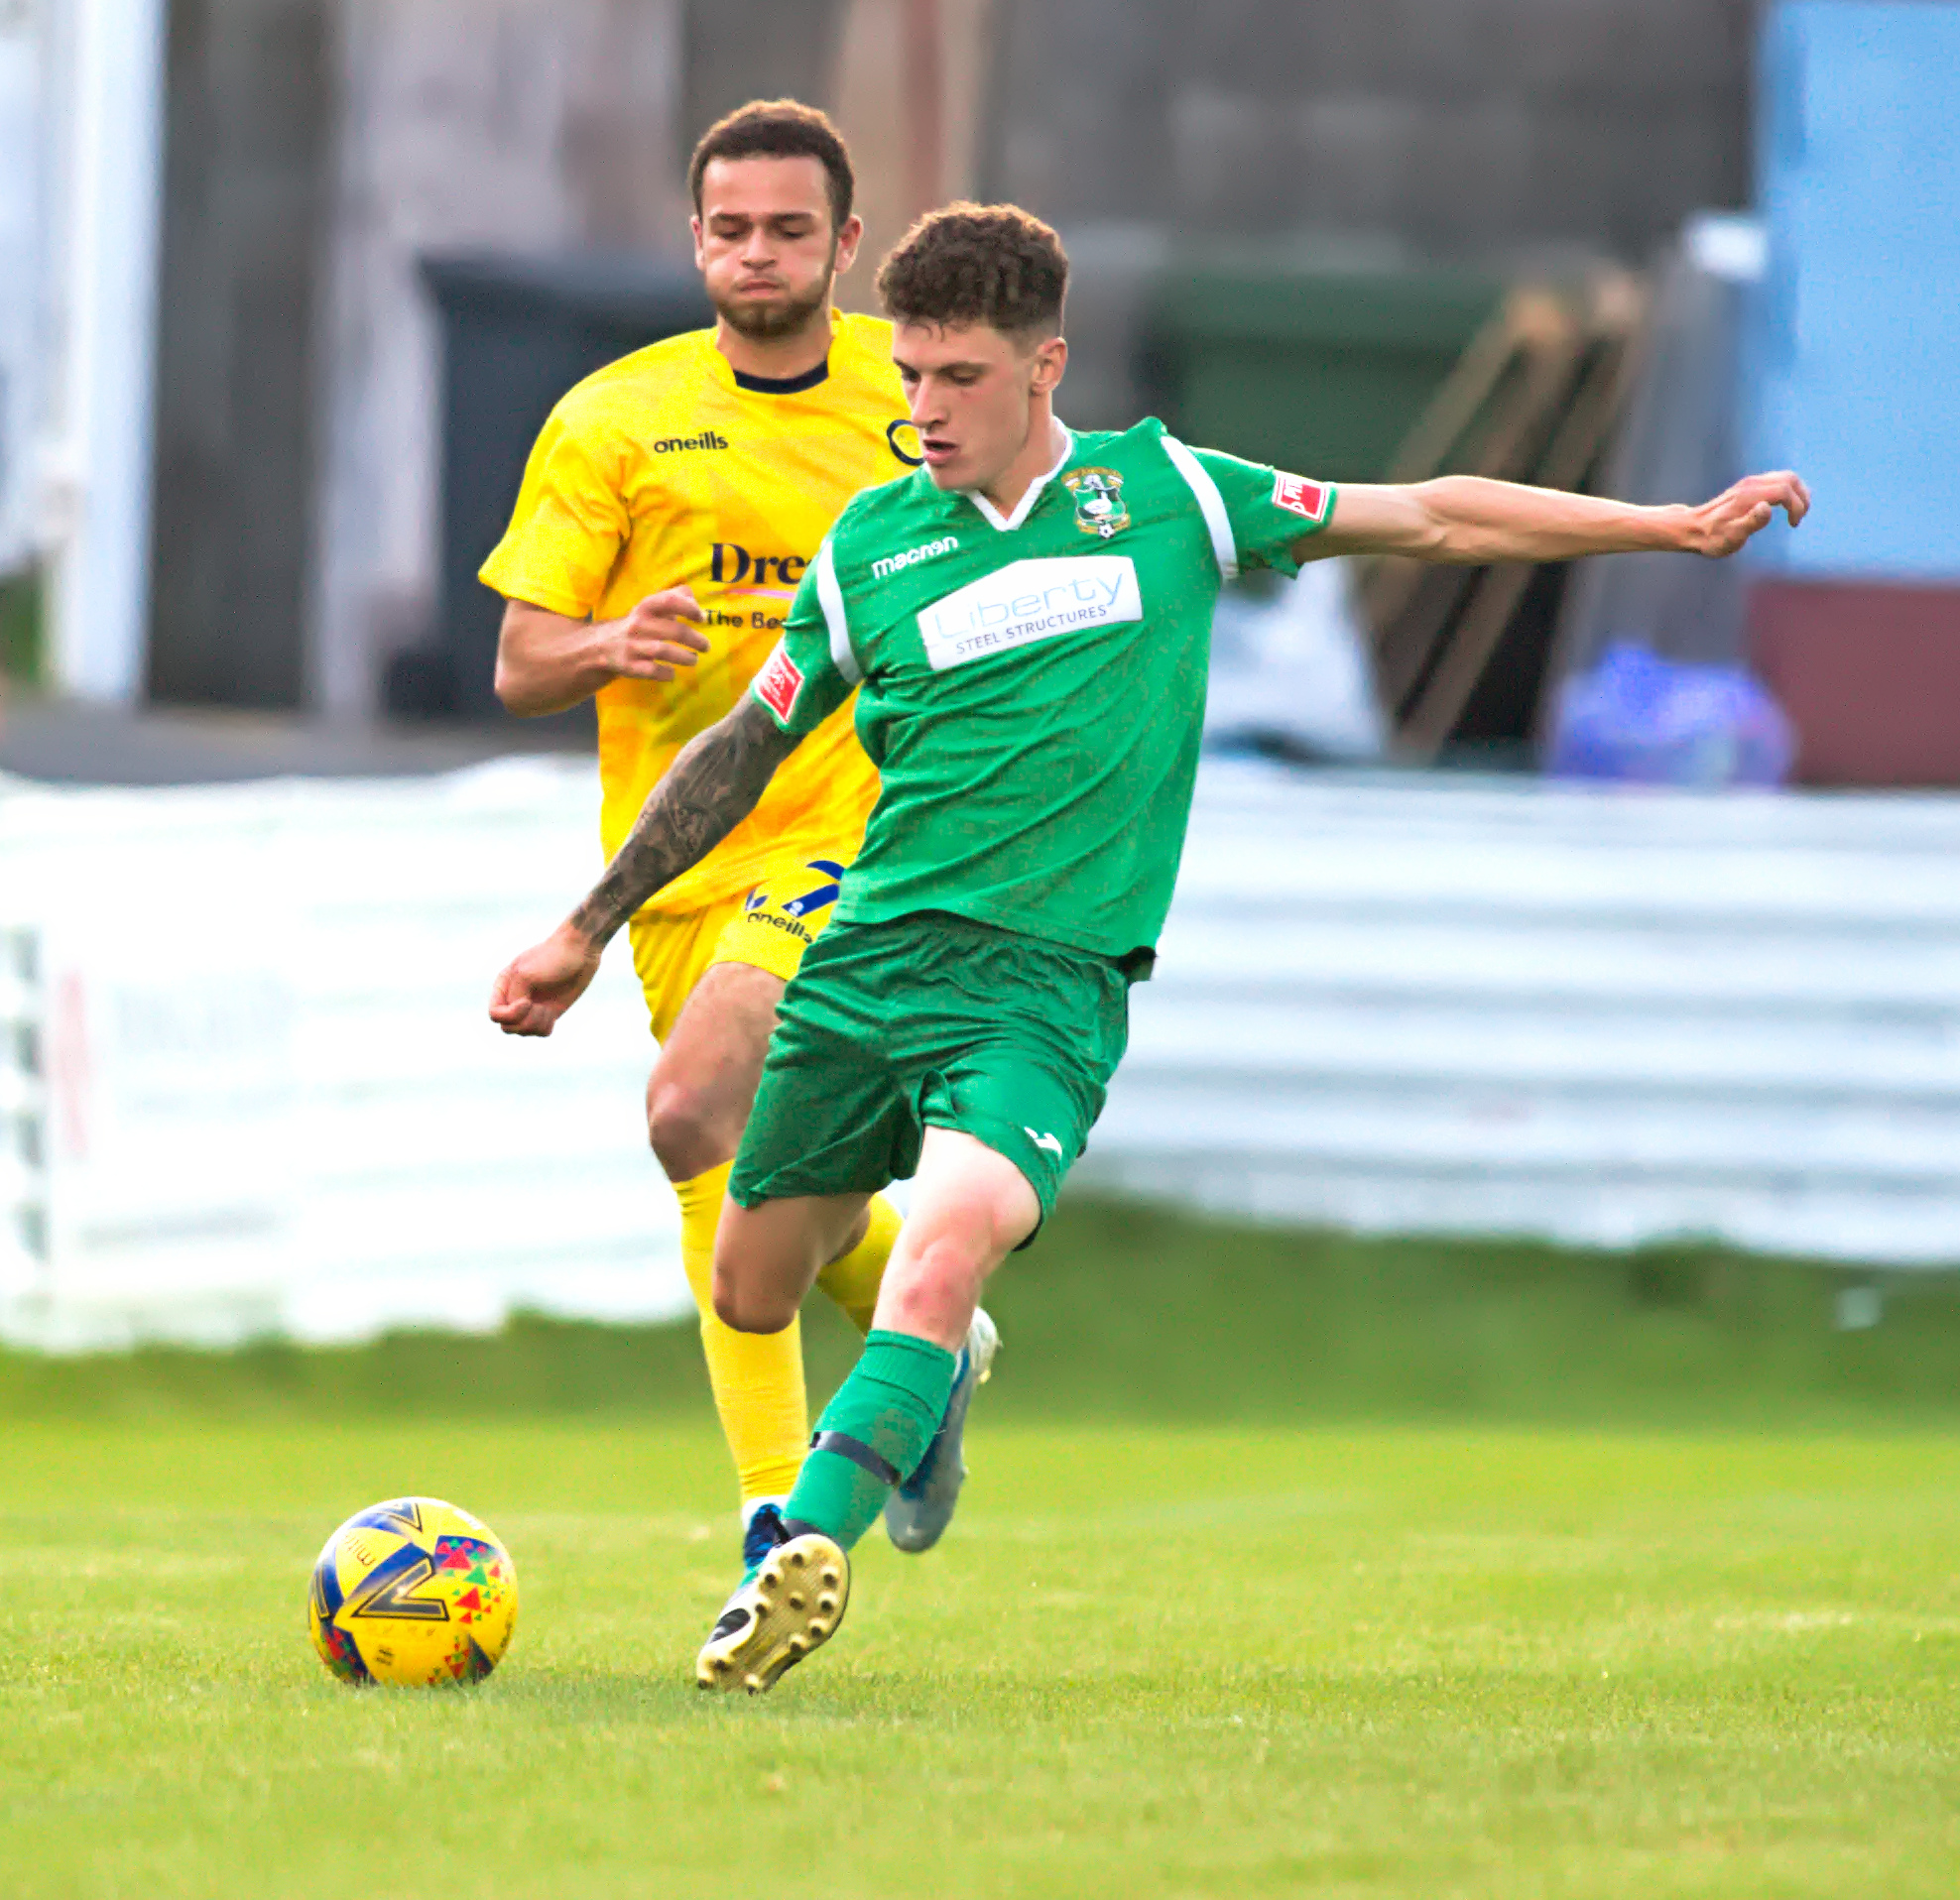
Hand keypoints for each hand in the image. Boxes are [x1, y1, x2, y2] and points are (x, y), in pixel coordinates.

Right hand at [489, 923, 603, 1037]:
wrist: (579, 951)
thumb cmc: (551, 957)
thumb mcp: (525, 976)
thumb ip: (514, 997)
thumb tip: (518, 1016)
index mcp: (504, 986)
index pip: (495, 1014)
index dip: (509, 1015)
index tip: (527, 1001)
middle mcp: (515, 998)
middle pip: (507, 1027)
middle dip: (524, 1022)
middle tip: (540, 1008)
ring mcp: (532, 1007)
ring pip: (523, 1032)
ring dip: (537, 1024)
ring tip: (547, 1010)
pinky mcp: (548, 1013)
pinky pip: (541, 1033)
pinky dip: (546, 1026)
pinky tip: (552, 1014)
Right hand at [604, 587, 709, 681]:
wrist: (602, 645)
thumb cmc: (640, 624)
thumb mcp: (652, 607)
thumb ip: (676, 597)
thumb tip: (697, 605)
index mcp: (646, 607)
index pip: (669, 601)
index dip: (689, 608)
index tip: (701, 618)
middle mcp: (638, 624)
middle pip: (674, 630)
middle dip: (695, 640)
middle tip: (706, 646)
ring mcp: (632, 645)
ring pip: (663, 651)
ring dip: (685, 657)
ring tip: (693, 660)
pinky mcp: (628, 665)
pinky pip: (652, 671)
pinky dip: (666, 673)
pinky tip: (672, 673)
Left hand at [1685, 471, 1809, 557]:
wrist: (1692, 528)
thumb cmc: (1711, 537)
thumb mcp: (1731, 537)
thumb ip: (1750, 522)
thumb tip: (1767, 507)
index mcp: (1749, 495)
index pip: (1785, 490)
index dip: (1797, 506)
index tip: (1794, 524)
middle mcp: (1751, 484)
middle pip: (1790, 479)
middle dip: (1802, 497)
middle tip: (1799, 517)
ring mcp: (1750, 482)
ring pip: (1786, 477)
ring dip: (1797, 493)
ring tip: (1796, 513)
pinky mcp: (1749, 485)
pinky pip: (1777, 480)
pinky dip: (1789, 490)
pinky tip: (1786, 506)